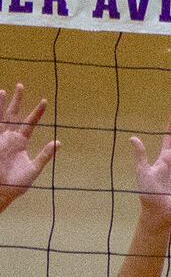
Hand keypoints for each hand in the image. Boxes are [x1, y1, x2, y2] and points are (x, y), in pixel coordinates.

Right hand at [0, 85, 57, 210]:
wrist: (1, 191)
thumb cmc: (17, 183)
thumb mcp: (34, 168)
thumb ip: (45, 155)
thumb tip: (58, 142)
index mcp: (20, 142)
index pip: (30, 123)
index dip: (36, 112)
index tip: (44, 100)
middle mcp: (9, 138)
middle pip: (13, 114)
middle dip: (16, 100)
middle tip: (20, 85)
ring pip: (0, 117)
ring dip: (1, 104)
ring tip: (3, 90)